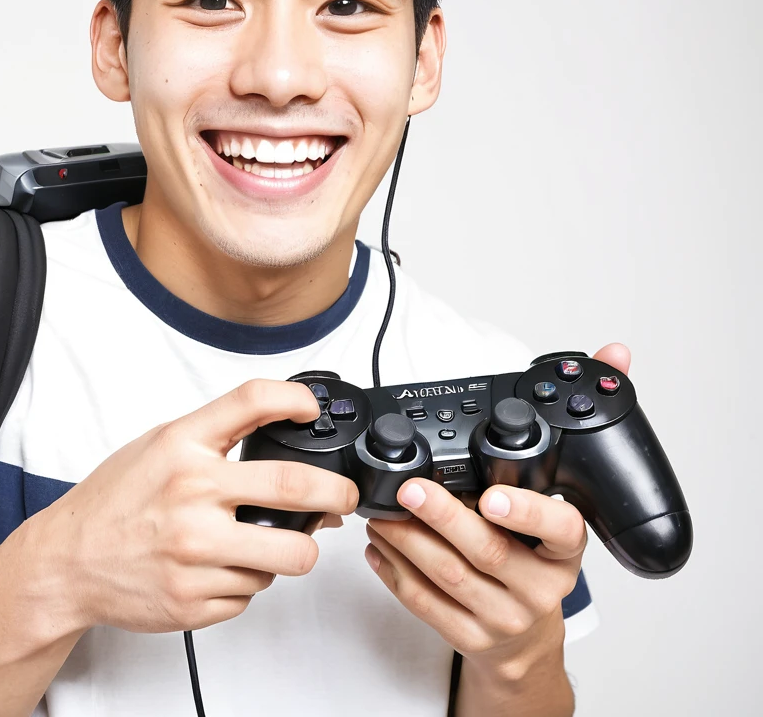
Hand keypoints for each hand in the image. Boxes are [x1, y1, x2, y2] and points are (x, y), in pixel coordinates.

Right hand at [27, 379, 358, 635]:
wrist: (67, 561)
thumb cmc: (115, 500)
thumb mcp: (161, 445)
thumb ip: (218, 438)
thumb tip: (287, 441)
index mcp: (183, 447)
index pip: (252, 402)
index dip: (295, 399)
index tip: (312, 409)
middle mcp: (192, 495)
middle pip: (297, 489)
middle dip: (337, 495)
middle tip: (343, 498)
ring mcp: (196, 552)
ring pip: (289, 556)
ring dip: (292, 551)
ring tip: (270, 542)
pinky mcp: (195, 600)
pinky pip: (252, 593)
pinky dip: (248, 581)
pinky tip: (219, 566)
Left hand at [364, 344, 628, 670]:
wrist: (528, 642)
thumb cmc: (538, 560)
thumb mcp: (565, 506)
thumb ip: (578, 430)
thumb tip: (616, 352)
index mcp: (564, 554)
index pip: (560, 533)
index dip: (527, 513)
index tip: (494, 496)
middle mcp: (538, 589)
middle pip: (486, 550)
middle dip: (441, 515)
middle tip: (409, 486)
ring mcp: (501, 617)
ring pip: (448, 577)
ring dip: (407, 539)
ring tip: (380, 509)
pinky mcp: (469, 639)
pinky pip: (426, 606)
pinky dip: (395, 573)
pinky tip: (378, 546)